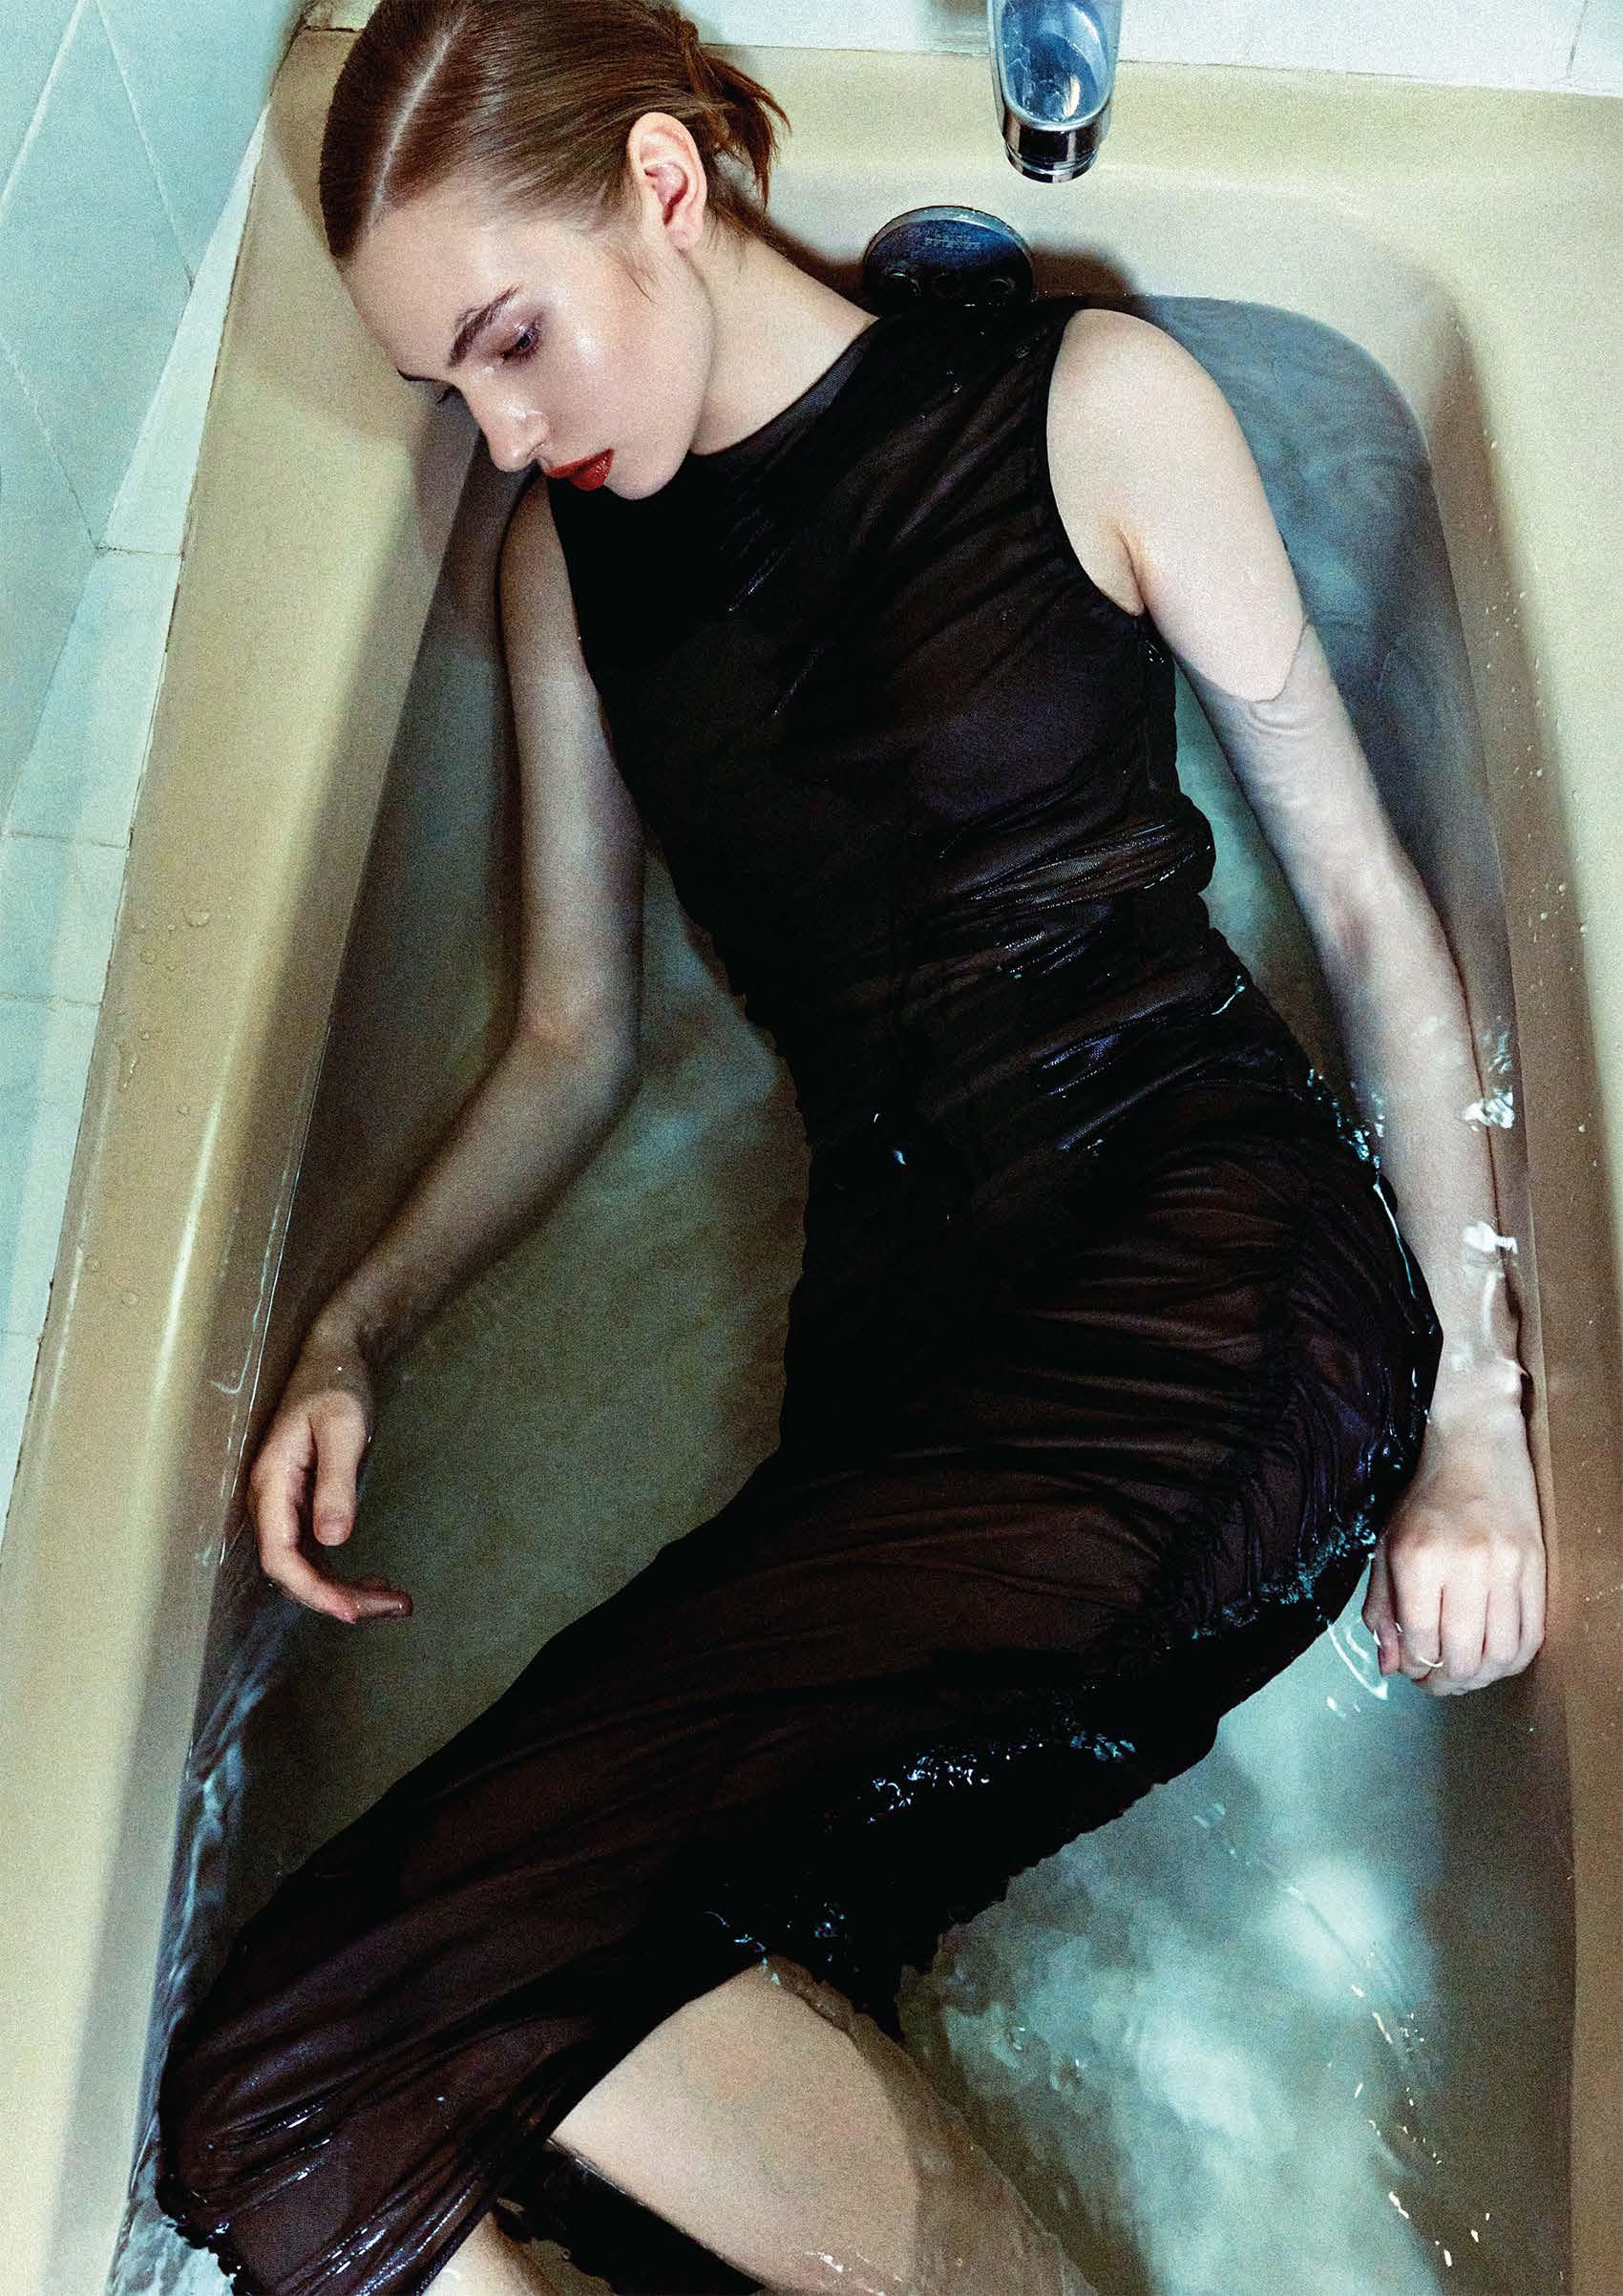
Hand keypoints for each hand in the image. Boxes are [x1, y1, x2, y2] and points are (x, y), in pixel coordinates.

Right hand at [245, 1323, 412, 1625]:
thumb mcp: (343, 1429)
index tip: (351, 1611)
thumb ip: (337, 1482)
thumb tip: (332, 1540)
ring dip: (347, 1591)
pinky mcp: (304, 1507)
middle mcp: (272, 1504)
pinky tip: (377, 1581)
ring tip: (397, 1603)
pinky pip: (318, 1555)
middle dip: (340, 1598)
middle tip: (396, 1607)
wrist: (333, 1361)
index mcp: (271, 1485)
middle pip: (295, 1571)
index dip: (312, 1590)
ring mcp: (286, 1508)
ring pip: (309, 1568)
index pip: (279, 1556)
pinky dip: (345, 1574)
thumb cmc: (335, 1388)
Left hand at [1361, 1402, 1543, 1694]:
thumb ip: (1381, 1609)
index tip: (1413, 1671)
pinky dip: (1514, 1660)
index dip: (1415, 1669)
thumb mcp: (1386, 1547)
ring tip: (1467, 1675)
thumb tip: (1389, 1667)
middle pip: (1462, 1658)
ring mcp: (1505, 1567)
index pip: (1421, 1642)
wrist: (1475, 1447)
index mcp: (1417, 1560)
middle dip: (1446, 1684)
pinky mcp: (1536, 1566)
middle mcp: (1462, 1566)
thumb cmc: (1423, 1499)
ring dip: (1482, 1678)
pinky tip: (1497, 1660)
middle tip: (1438, 1684)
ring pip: (1500, 1655)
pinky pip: (1533, 1635)